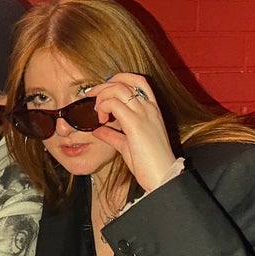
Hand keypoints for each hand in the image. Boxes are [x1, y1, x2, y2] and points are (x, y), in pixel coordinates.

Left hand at [86, 73, 176, 191]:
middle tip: (91, 96)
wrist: (163, 176)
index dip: (119, 79)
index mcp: (152, 110)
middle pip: (124, 81)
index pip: (138, 81)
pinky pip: (114, 104)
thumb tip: (97, 130)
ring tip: (97, 111)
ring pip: (118, 88)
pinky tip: (101, 120)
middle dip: (103, 86)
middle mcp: (149, 108)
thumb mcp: (127, 145)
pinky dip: (103, 107)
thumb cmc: (149, 163)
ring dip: (102, 96)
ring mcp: (143, 114)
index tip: (103, 90)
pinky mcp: (135, 124)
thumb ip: (113, 135)